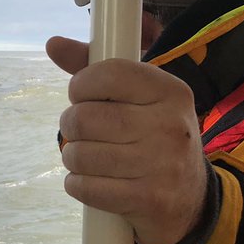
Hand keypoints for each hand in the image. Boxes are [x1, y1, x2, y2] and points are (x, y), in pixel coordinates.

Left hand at [46, 36, 207, 243]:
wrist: (190, 199)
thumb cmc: (152, 136)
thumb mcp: (136, 98)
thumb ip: (94, 70)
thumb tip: (53, 43)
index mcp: (170, 91)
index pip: (107, 74)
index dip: (81, 85)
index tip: (81, 96)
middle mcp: (170, 125)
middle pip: (84, 118)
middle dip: (69, 125)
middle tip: (80, 131)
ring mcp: (163, 165)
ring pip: (80, 154)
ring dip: (72, 158)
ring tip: (87, 157)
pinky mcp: (150, 199)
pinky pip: (86, 188)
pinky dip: (77, 185)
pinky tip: (90, 181)